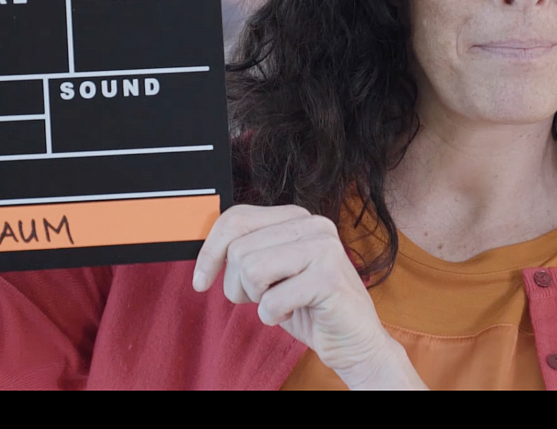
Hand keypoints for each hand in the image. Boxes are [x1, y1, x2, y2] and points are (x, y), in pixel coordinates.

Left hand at [192, 204, 426, 389]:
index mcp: (296, 216)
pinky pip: (272, 301)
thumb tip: (205, 249)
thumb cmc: (309, 306)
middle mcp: (312, 224)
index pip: (236, 218)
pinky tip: (293, 314)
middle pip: (239, 249)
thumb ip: (249, 250)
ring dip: (257, 300)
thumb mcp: (273, 271)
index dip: (209, 251)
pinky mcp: (328, 279)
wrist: (355, 341)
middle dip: (237, 285)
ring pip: (251, 270)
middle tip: (261, 299)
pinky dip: (273, 317)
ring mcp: (323, 248)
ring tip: (280, 304)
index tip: (200, 280)